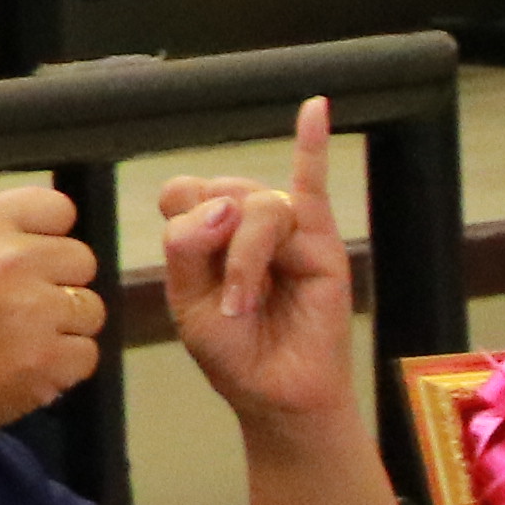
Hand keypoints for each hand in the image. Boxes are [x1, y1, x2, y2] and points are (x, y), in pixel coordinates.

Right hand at [0, 106, 108, 461]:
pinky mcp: (49, 362)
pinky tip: (27, 364)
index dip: (41, 235)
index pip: (57, 209)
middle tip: (14, 303)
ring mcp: (33, 313)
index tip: (12, 259)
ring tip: (21, 335)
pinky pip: (88, 352)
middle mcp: (11, 260)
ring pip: (90, 306)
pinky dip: (65, 364)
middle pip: (81, 258)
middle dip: (56, 280)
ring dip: (64, 324)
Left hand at [156, 96, 355, 440]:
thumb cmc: (234, 352)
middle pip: (219, 190)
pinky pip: (315, 184)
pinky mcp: (322, 244)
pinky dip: (313, 144)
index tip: (194, 277)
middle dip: (215, 242)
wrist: (278, 396)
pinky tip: (315, 108)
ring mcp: (285, 228)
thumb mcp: (188, 304)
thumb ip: (188, 249)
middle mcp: (242, 219)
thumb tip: (222, 205)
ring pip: (260, 204)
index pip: (182, 191)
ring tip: (248, 303)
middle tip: (228, 301)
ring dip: (248, 256)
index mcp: (204, 229)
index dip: (183, 225)